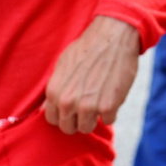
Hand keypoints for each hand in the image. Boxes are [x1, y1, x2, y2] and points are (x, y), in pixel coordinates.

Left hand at [43, 15, 140, 133]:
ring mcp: (88, 106)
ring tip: (99, 99)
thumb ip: (57, 88)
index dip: (63, 114)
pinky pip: (108, 121)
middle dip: (77, 119)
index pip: (52, 119)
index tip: (72, 108)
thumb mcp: (62, 65)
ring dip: (94, 117)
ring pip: (87, 128)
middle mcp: (68, 102)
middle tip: (87, 105)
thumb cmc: (87, 48)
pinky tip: (112, 94)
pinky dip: (111, 111)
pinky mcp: (108, 107)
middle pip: (68, 128)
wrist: (112, 37)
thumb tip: (53, 105)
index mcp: (54, 92)